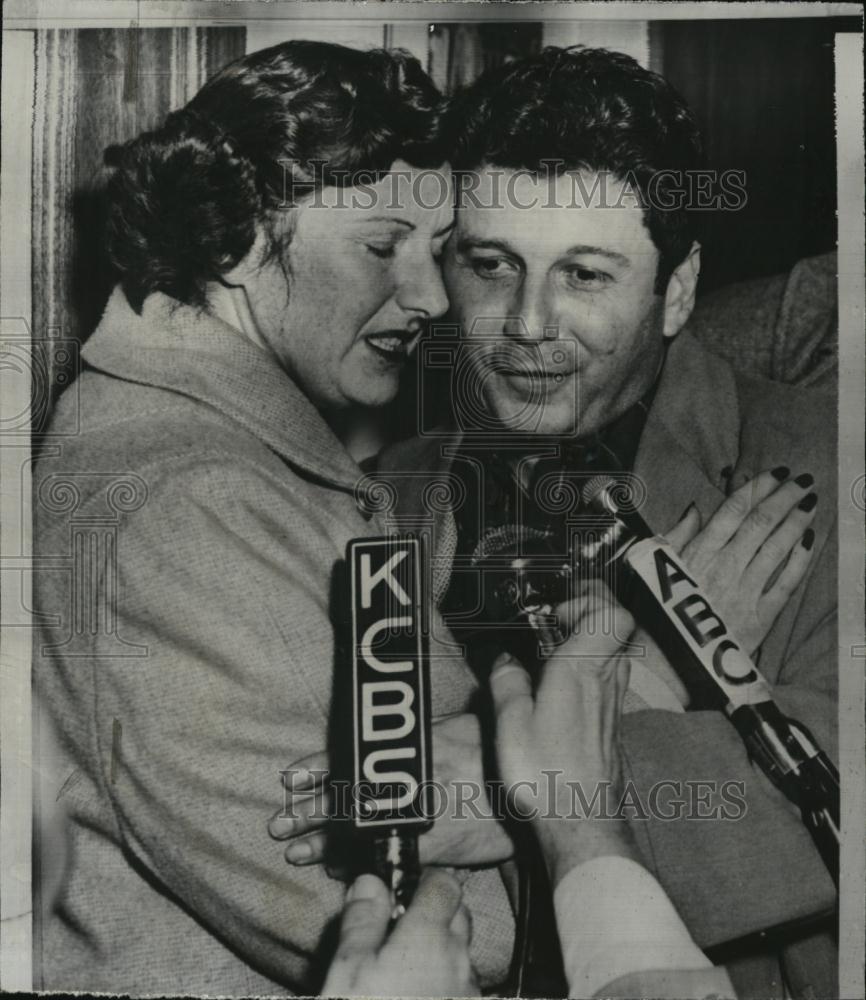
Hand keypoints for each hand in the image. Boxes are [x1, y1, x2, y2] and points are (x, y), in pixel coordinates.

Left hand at [271, 714, 513, 868]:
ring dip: (324, 842)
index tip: (288, 780)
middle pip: (343, 799)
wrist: (525, 780)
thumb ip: (415, 735)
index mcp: (402, 751)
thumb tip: (391, 738)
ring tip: (296, 851)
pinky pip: (387, 856)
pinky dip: (360, 862)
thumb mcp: (447, 726)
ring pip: (358, 832)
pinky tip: (338, 869)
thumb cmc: (490, 747)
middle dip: (308, 814)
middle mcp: (402, 783)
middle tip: (278, 824)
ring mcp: (414, 816)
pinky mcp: (431, 846)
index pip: (346, 760)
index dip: (314, 771)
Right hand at [322, 870, 476, 997]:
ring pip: (462, 954)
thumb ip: (362, 919)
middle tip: (398, 926)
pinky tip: (416, 994)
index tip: (402, 888)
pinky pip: (462, 987)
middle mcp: (459, 961)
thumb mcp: (348, 969)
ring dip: (441, 950)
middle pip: (458, 915)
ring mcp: (468, 994)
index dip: (425, 879)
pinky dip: (445, 982)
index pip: (444, 884)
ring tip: (404, 966)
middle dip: (435, 912)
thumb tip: (370, 882)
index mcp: (429, 938)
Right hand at [490, 583, 638, 888]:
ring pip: (616, 654)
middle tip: (556, 621)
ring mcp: (613, 704)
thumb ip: (507, 682)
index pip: (612, 615)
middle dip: (589, 615)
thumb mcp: (510, 723)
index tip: (556, 609)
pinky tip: (561, 688)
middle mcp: (605, 681)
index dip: (589, 600)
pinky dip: (590, 671)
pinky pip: (609, 680)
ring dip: (590, 643)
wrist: (581, 822)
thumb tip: (504, 660)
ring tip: (554, 652)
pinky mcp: (611, 725)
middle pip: (618, 629)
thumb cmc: (547, 774)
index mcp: (581, 670)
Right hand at [664, 467, 817, 655]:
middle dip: (784, 497)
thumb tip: (694, 509)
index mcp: (699, 552)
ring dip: (797, 521)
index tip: (774, 473)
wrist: (666, 662)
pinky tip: (810, 541)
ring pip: (777, 547)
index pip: (733, 510)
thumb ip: (676, 536)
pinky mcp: (760, 617)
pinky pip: (786, 583)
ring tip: (810, 502)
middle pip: (761, 523)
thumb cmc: (657, 611)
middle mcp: (725, 567)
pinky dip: (800, 560)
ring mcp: (745, 591)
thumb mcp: (657, 567)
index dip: (757, 487)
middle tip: (802, 480)